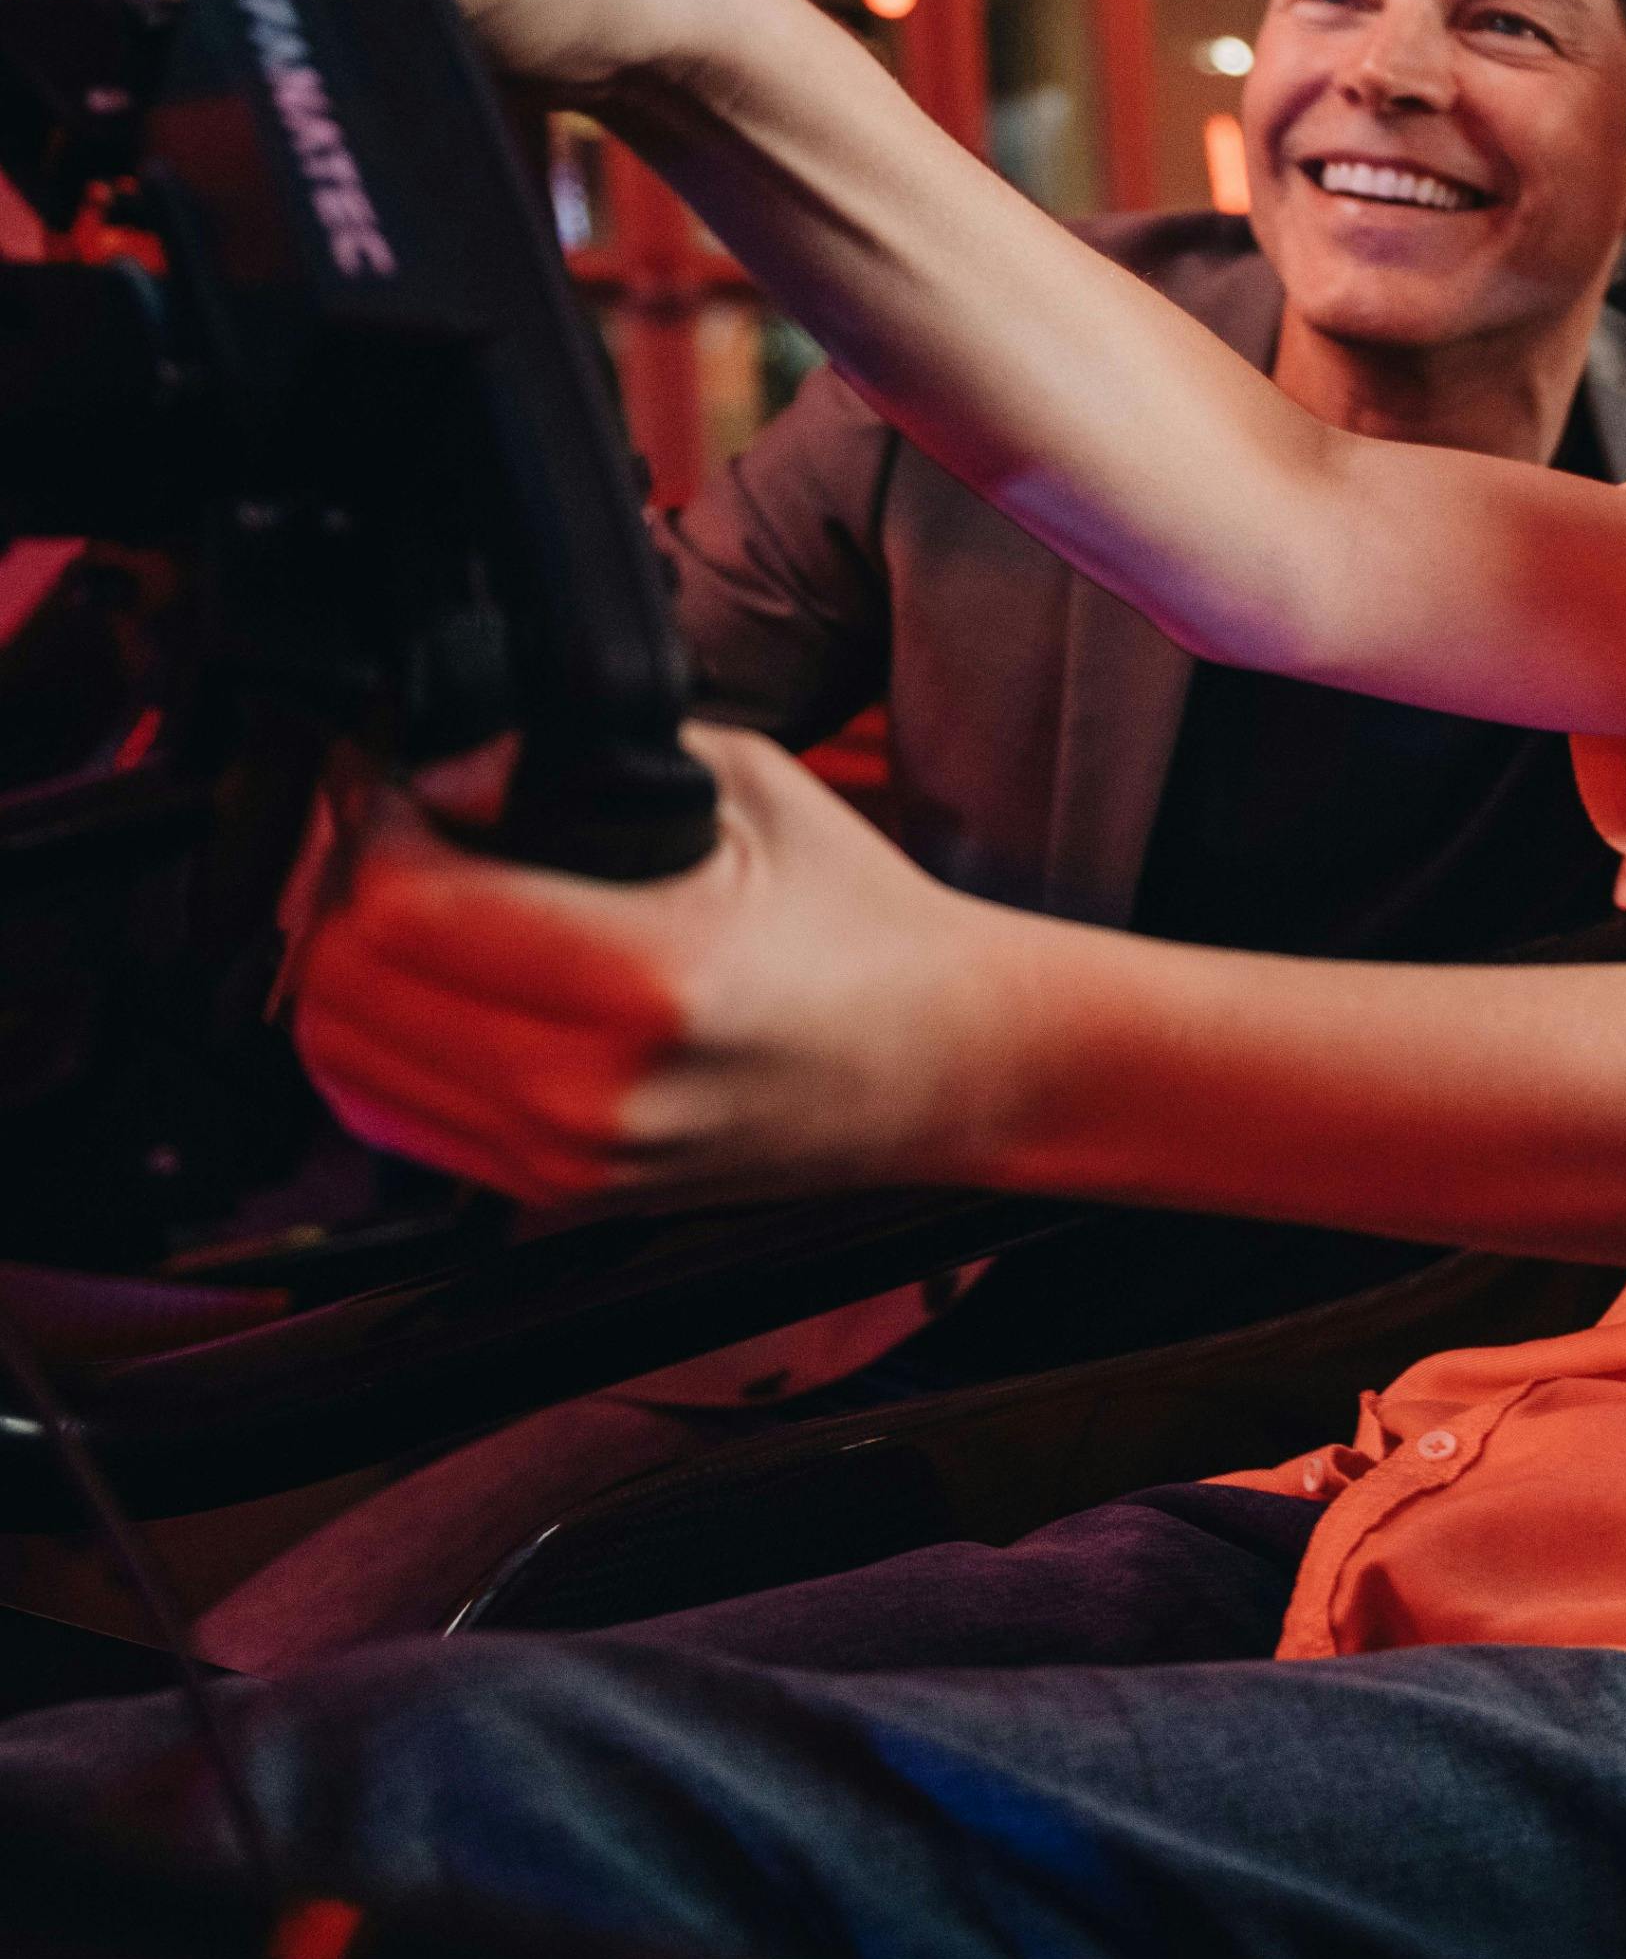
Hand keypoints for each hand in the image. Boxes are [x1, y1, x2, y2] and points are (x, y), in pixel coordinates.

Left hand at [286, 721, 1025, 1207]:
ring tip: (409, 910)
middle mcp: (597, 1091)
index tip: (399, 785)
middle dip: (346, 891)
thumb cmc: (867, 930)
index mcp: (655, 979)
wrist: (947, 1064)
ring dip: (350, 969)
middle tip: (392, 838)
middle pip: (349, 984)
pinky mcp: (556, 1197)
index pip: (409, 906)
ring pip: (345, 1059)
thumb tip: (445, 771)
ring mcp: (570, 1160)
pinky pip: (394, 1119)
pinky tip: (433, 988)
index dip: (376, 825)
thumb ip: (579, 761)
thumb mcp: (745, 790)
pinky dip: (381, 1044)